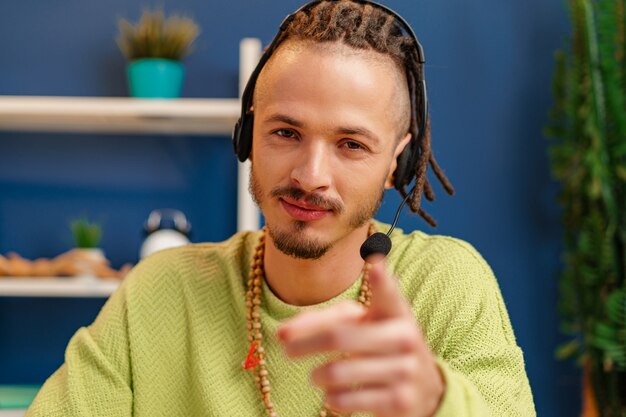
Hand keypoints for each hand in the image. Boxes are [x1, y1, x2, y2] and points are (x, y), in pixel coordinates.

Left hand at [277, 261, 444, 416]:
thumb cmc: (383, 346)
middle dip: (305, 343)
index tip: (374, 264)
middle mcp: (404, 337)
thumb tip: (284, 332)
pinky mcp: (399, 401)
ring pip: (338, 372)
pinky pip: (347, 399)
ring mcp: (405, 369)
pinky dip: (331, 399)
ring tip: (315, 376)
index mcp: (396, 312)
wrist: (426, 389)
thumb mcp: (367, 326)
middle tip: (286, 348)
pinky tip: (333, 396)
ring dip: (317, 375)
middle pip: (339, 337)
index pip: (388, 294)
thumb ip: (329, 320)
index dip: (381, 280)